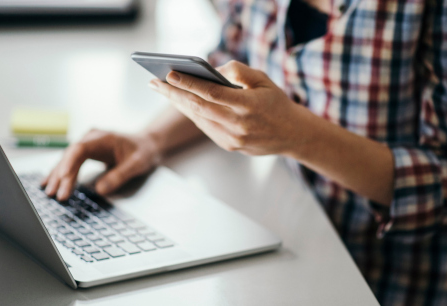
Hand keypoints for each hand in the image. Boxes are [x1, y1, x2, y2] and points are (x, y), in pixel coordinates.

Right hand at [41, 129, 160, 200]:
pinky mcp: (86, 152)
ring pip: (68, 159)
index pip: (80, 149)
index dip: (69, 163)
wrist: (147, 144)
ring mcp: (87, 144)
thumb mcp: (137, 164)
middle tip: (57, 194)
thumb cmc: (144, 151)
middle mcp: (91, 138)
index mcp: (103, 138)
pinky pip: (71, 162)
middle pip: (71, 156)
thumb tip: (100, 190)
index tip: (63, 177)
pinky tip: (49, 182)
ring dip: (58, 176)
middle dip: (62, 176)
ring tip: (50, 192)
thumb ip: (119, 175)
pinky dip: (61, 173)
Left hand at [148, 61, 309, 155]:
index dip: (188, 83)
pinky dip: (192, 114)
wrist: (293, 135)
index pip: (211, 93)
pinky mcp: (229, 146)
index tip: (169, 73)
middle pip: (198, 107)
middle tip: (154, 82)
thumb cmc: (277, 102)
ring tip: (163, 90)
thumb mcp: (263, 80)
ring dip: (178, 104)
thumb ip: (238, 71)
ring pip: (198, 119)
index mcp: (248, 105)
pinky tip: (181, 103)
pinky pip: (205, 127)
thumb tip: (212, 69)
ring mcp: (232, 138)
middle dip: (173, 94)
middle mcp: (238, 124)